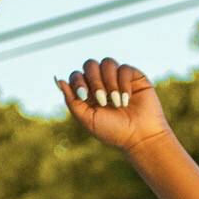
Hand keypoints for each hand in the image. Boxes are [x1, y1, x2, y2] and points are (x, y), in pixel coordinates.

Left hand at [54, 57, 170, 154]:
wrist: (139, 136)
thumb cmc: (113, 131)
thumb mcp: (87, 119)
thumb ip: (72, 101)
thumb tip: (59, 80)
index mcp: (88, 93)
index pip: (77, 75)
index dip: (78, 81)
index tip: (84, 96)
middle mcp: (102, 83)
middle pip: (90, 64)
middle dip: (94, 81)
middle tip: (102, 99)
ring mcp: (117, 78)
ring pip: (107, 63)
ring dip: (110, 83)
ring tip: (116, 102)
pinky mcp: (134, 76)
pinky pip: (124, 68)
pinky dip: (123, 83)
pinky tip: (126, 99)